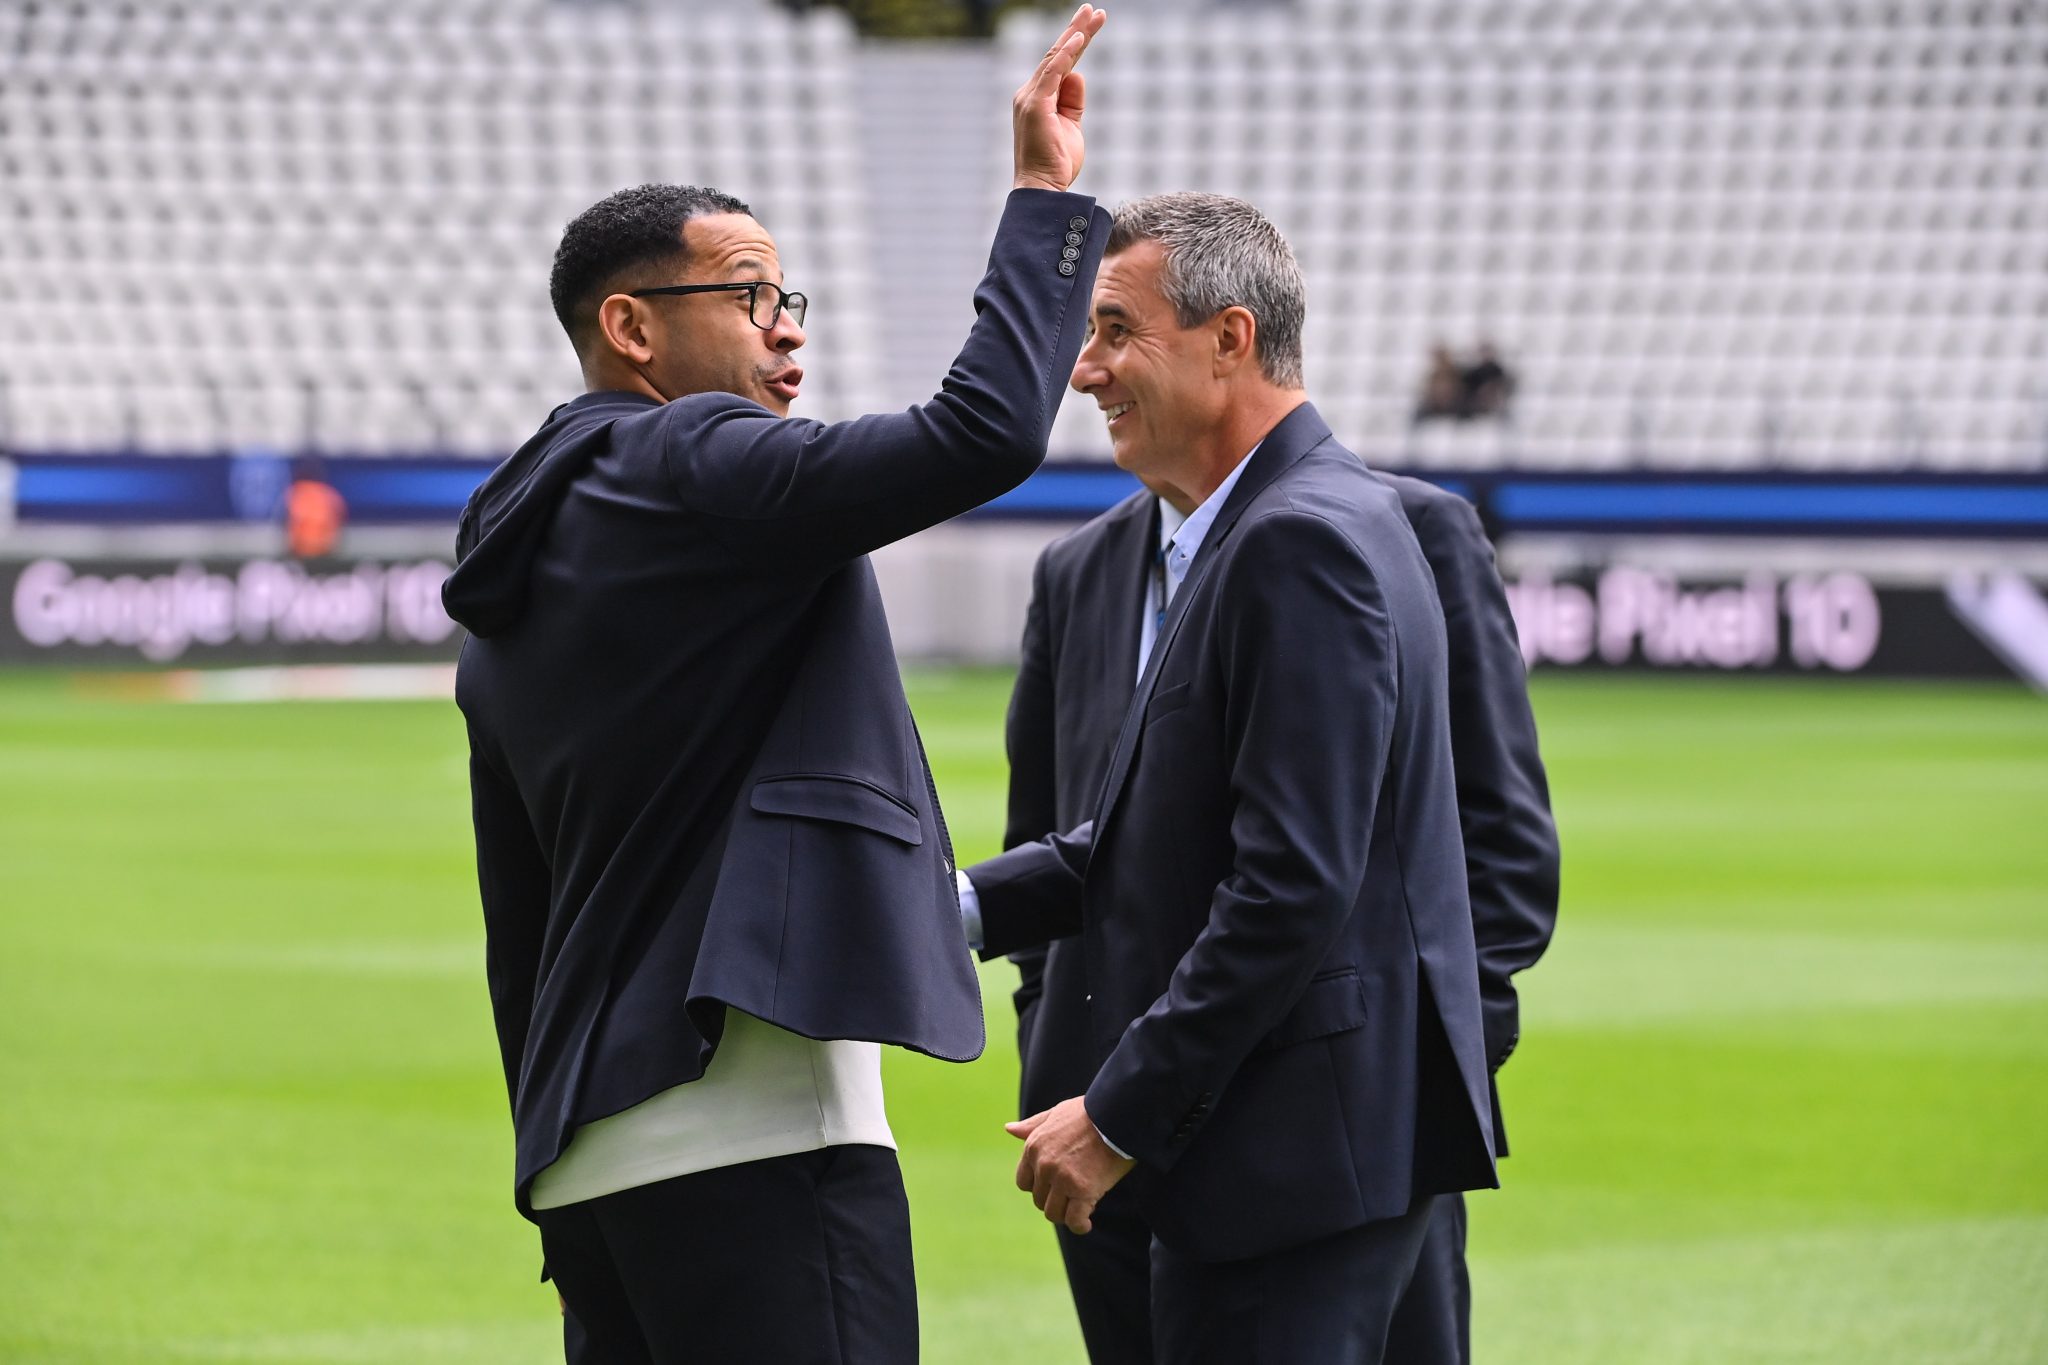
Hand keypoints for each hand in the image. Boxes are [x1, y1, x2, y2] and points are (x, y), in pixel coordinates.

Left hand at [1007, 1095, 1134, 1233]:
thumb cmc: (1089, 1112)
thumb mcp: (1056, 1113)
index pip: (1024, 1183)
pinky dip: (1080, 1225)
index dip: (1039, 1187)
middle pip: (1039, 1200)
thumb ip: (1032, 1125)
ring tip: (1081, 1208)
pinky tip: (1087, 1223)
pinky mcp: (1083, 1191)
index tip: (1055, 1186)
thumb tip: (1009, 1128)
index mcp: (1033, 1148)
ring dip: (1066, 1215)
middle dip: (1056, 1200)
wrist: (1117, 1114)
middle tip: (1074, 1196)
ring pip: (1054, 1213)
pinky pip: (1074, 1220)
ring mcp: (1062, 1179)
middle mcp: (1044, 1166)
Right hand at [1013, 4, 1106, 192]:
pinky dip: (1067, 54)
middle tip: (1094, 10)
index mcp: (1037, 98)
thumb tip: (1078, 74)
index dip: (1076, 43)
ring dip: (1076, 35)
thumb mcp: (1071, 126)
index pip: (1059, 64)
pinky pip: (1053, 73)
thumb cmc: (1056, 163)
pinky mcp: (1035, 105)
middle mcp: (1030, 93)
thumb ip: (1073, 100)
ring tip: (1094, 16)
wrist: (1043, 189)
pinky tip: (1080, 39)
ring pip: (1056, 58)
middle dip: (1077, 30)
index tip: (1092, 24)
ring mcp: (1031, 98)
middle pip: (1057, 55)